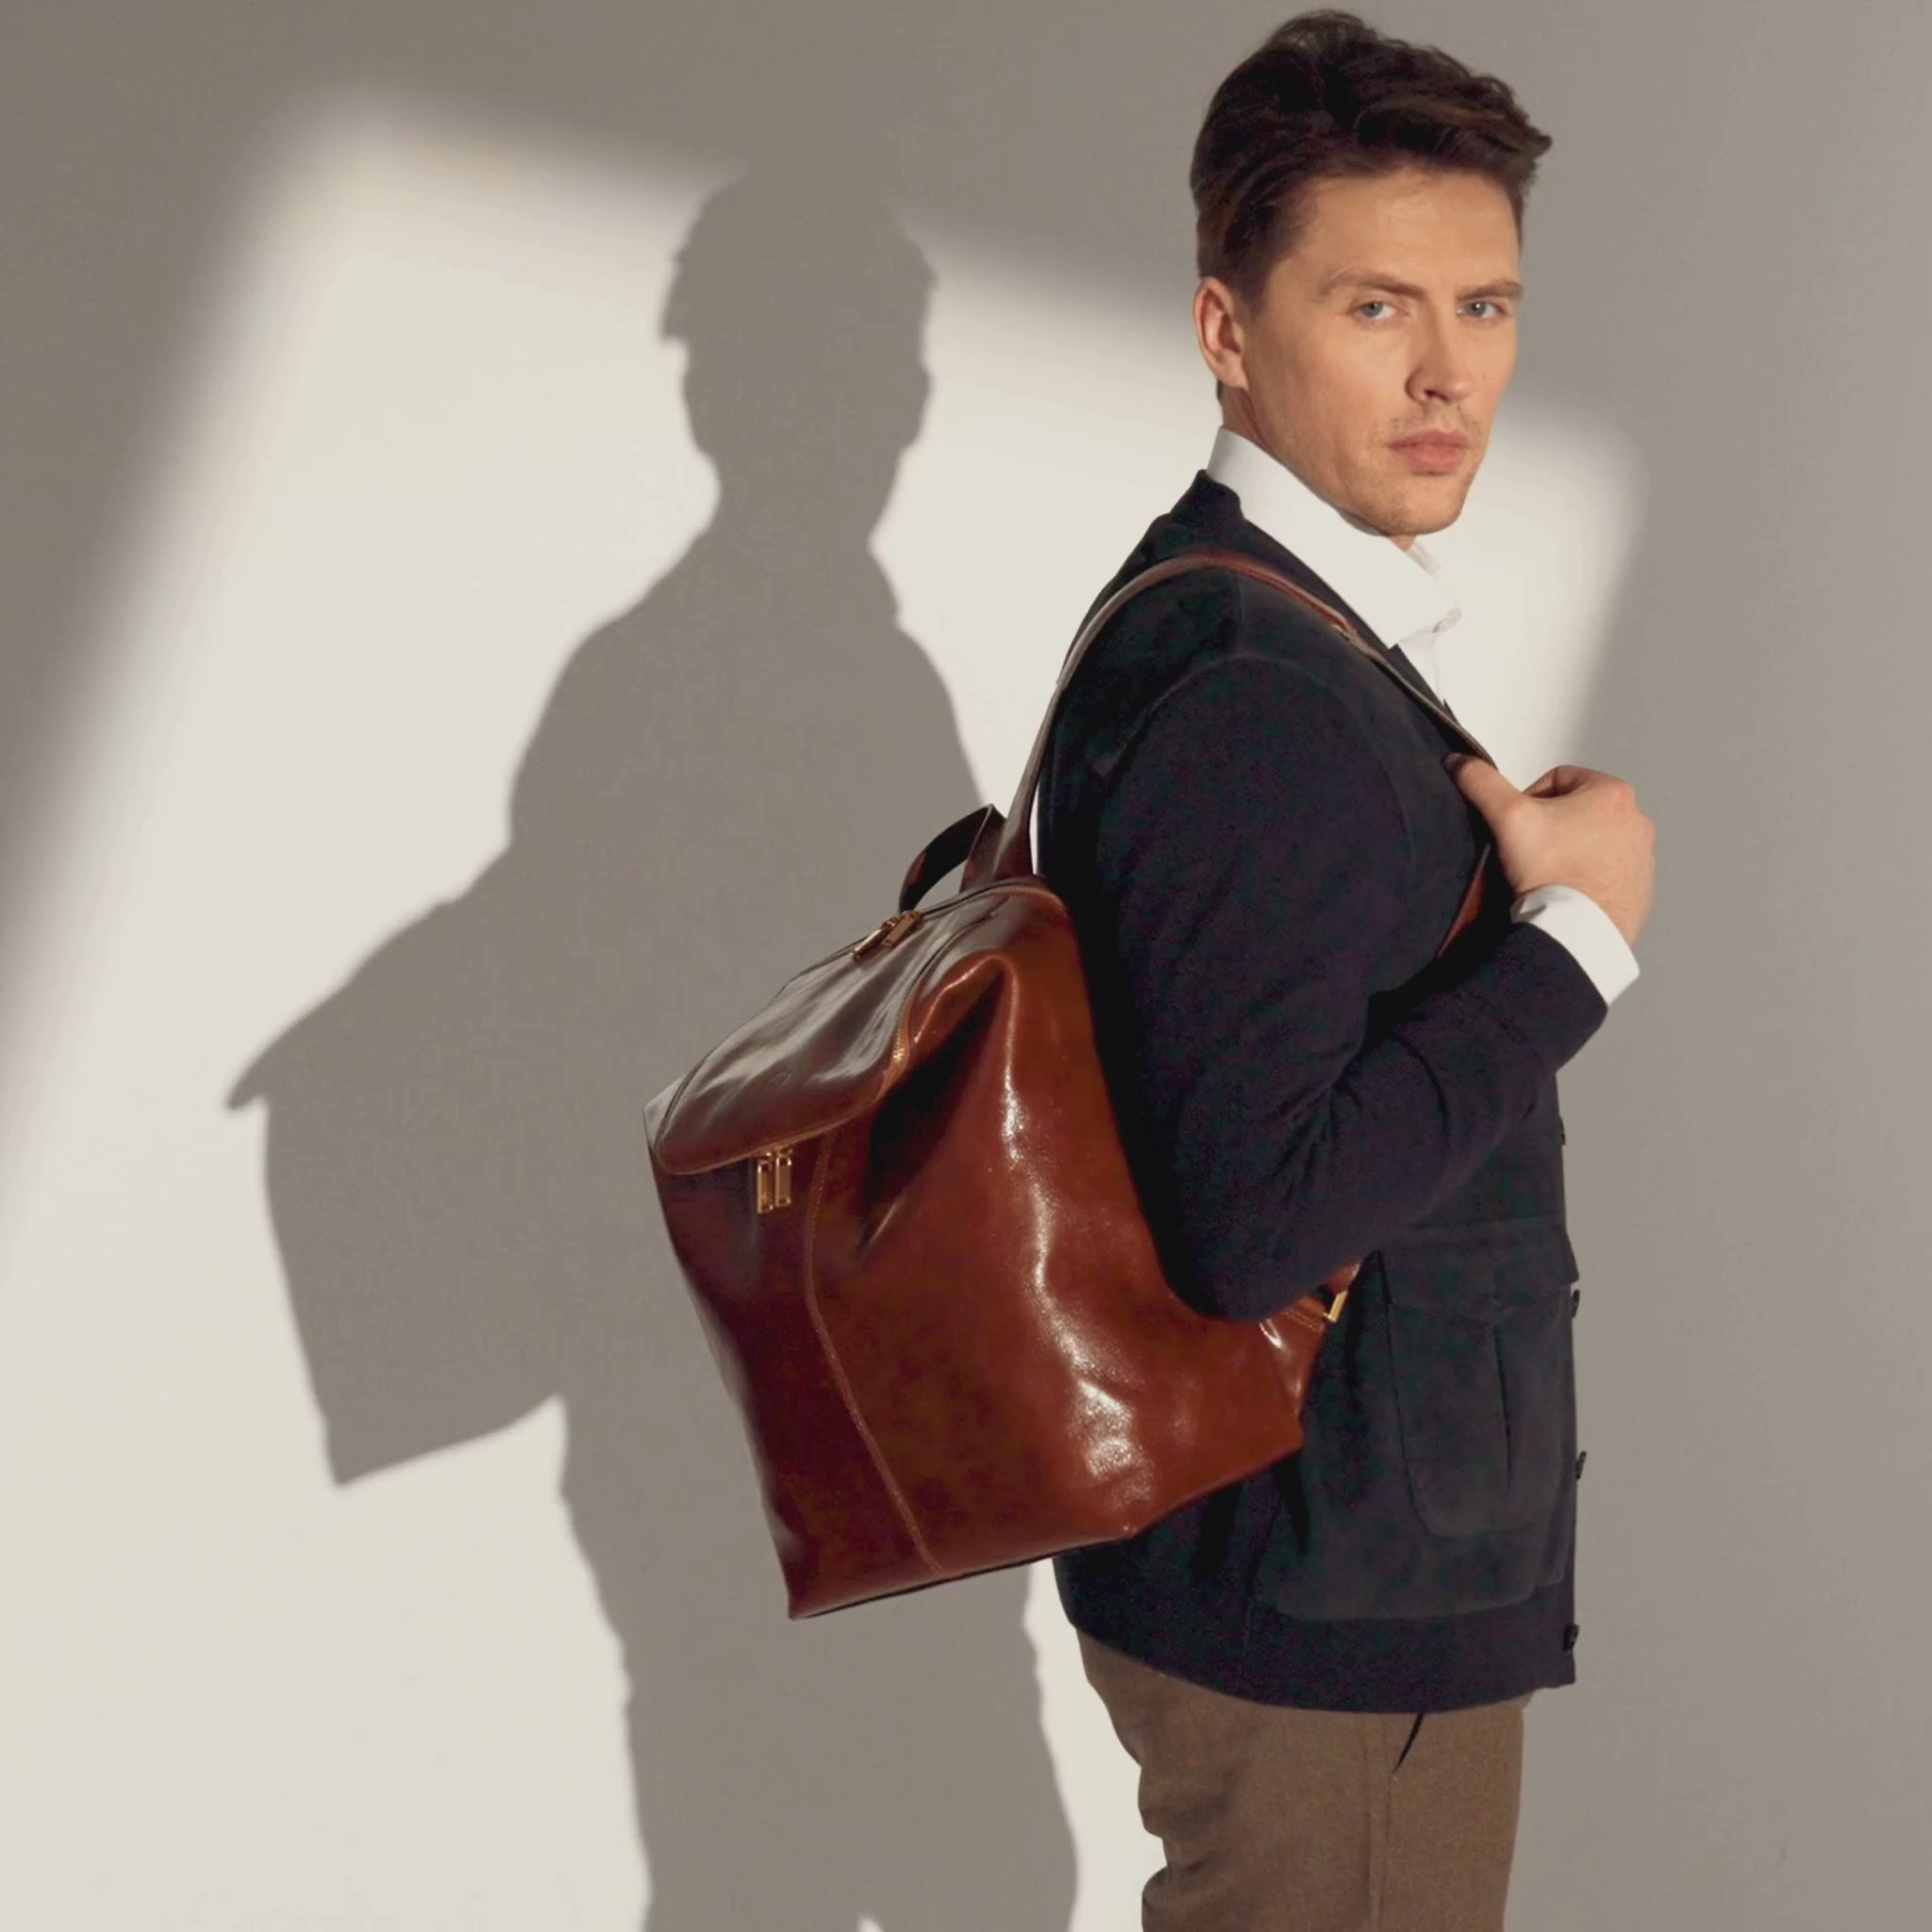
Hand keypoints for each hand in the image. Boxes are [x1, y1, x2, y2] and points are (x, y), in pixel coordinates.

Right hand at [1445, 755, 1654, 947]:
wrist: (1576, 932)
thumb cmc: (1550, 871)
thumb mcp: (1508, 817)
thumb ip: (1482, 783)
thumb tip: (1460, 763)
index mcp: (1613, 793)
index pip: (1558, 780)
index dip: (1529, 801)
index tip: (1520, 828)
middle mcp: (1637, 821)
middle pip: (1578, 811)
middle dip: (1553, 827)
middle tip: (1530, 852)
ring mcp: (1643, 858)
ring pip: (1594, 842)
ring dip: (1571, 852)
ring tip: (1547, 875)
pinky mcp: (1640, 890)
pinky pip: (1607, 874)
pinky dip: (1587, 879)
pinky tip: (1566, 893)